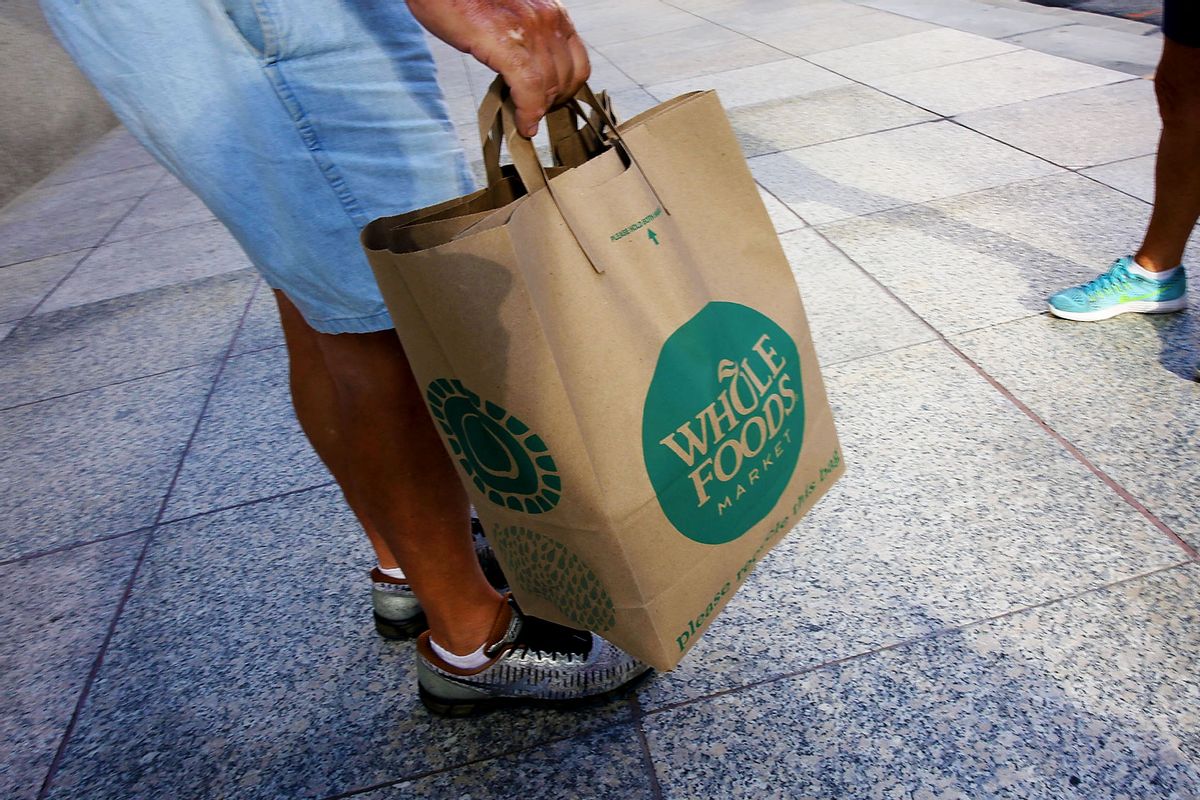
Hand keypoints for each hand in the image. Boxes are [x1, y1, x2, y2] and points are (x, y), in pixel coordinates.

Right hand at [407, 0, 589, 136]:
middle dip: (553, 102)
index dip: (566, 90)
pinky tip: (522, 125)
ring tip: (524, 120)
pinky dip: (528, 113)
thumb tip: (528, 68)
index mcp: (553, 11)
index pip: (577, 62)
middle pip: (567, 78)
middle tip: (535, 114)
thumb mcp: (512, 13)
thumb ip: (528, 38)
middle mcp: (549, 19)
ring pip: (550, 87)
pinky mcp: (508, 45)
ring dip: (538, 111)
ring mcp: (531, 31)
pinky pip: (530, 90)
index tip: (551, 103)